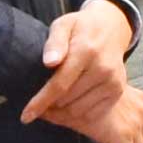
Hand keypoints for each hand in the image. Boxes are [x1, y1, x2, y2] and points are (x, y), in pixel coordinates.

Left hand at [23, 0, 140, 142]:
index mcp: (87, 52)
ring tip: (49, 107)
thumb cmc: (80, 27)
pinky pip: (92, 114)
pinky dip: (75, 116)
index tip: (26, 116)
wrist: (111, 28)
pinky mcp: (117, 91)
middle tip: (35, 106)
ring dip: (60, 114)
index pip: (59, 85)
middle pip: (67, 101)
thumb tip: (49, 63)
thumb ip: (54, 43)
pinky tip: (65, 108)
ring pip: (78, 111)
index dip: (41, 102)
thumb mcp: (63, 25)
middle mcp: (103, 69)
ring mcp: (113, 82)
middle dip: (48, 108)